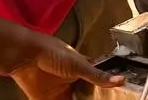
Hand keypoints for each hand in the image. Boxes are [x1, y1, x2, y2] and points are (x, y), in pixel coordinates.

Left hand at [8, 34, 123, 99]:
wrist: (27, 55)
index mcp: (82, 71)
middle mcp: (71, 83)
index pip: (96, 84)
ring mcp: (58, 93)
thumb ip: (98, 76)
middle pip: (84, 97)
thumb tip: (121, 80)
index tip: (111, 97)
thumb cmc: (54, 52)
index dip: (102, 92)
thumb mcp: (80, 65)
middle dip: (90, 99)